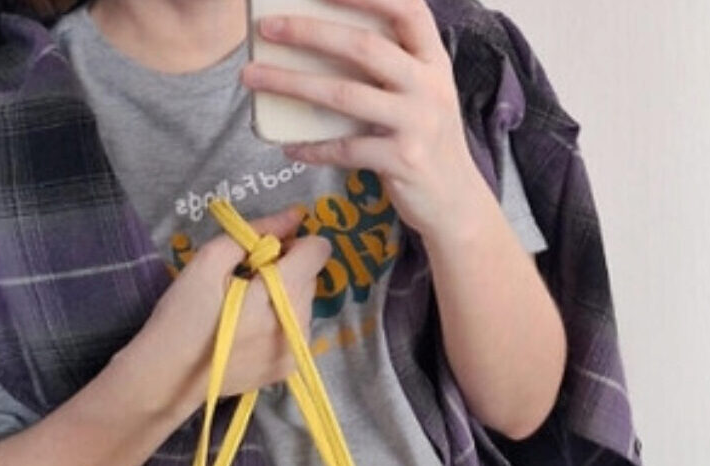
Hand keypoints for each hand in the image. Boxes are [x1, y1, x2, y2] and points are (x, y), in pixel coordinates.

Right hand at [141, 206, 332, 405]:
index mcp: (286, 291)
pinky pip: (294, 328)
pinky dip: (276, 322)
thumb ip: (257, 232)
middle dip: (282, 270)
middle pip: (308, 276)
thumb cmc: (184, 315)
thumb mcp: (210, 261)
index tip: (260, 254)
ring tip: (241, 308)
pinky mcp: (288, 367)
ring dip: (280, 296)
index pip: (318, 250)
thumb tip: (294, 216)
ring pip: (303, 302)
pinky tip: (246, 329)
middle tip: (242, 282)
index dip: (290, 243)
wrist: (167, 377)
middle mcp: (302, 322)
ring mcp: (298, 349)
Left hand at [240, 0, 493, 236]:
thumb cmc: (426, 142)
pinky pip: (346, 148)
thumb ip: (390, 69)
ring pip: (345, 95)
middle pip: (364, 46)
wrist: (457, 202)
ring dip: (291, 83)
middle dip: (309, 32)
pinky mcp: (404, 160)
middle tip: (267, 27)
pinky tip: (288, 147)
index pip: (407, 9)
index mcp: (433, 61)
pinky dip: (312, 147)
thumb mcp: (420, 96)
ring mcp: (419, 123)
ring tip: (252, 77)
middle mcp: (430, 86)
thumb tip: (319, 42)